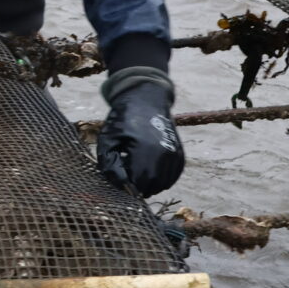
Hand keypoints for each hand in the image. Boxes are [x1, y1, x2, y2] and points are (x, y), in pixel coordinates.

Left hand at [97, 78, 183, 196]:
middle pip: (151, 187)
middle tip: (127, 175)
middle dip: (138, 187)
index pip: (137, 185)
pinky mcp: (180, 154)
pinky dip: (161, 179)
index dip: (126, 187)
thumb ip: (109, 164)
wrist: (145, 100)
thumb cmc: (122, 120)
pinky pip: (172, 177)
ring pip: (163, 185)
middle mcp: (164, 155)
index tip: (119, 177)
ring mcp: (174, 155)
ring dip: (150, 184)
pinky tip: (149, 167)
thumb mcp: (108, 139)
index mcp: (144, 151)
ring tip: (137, 169)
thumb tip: (120, 185)